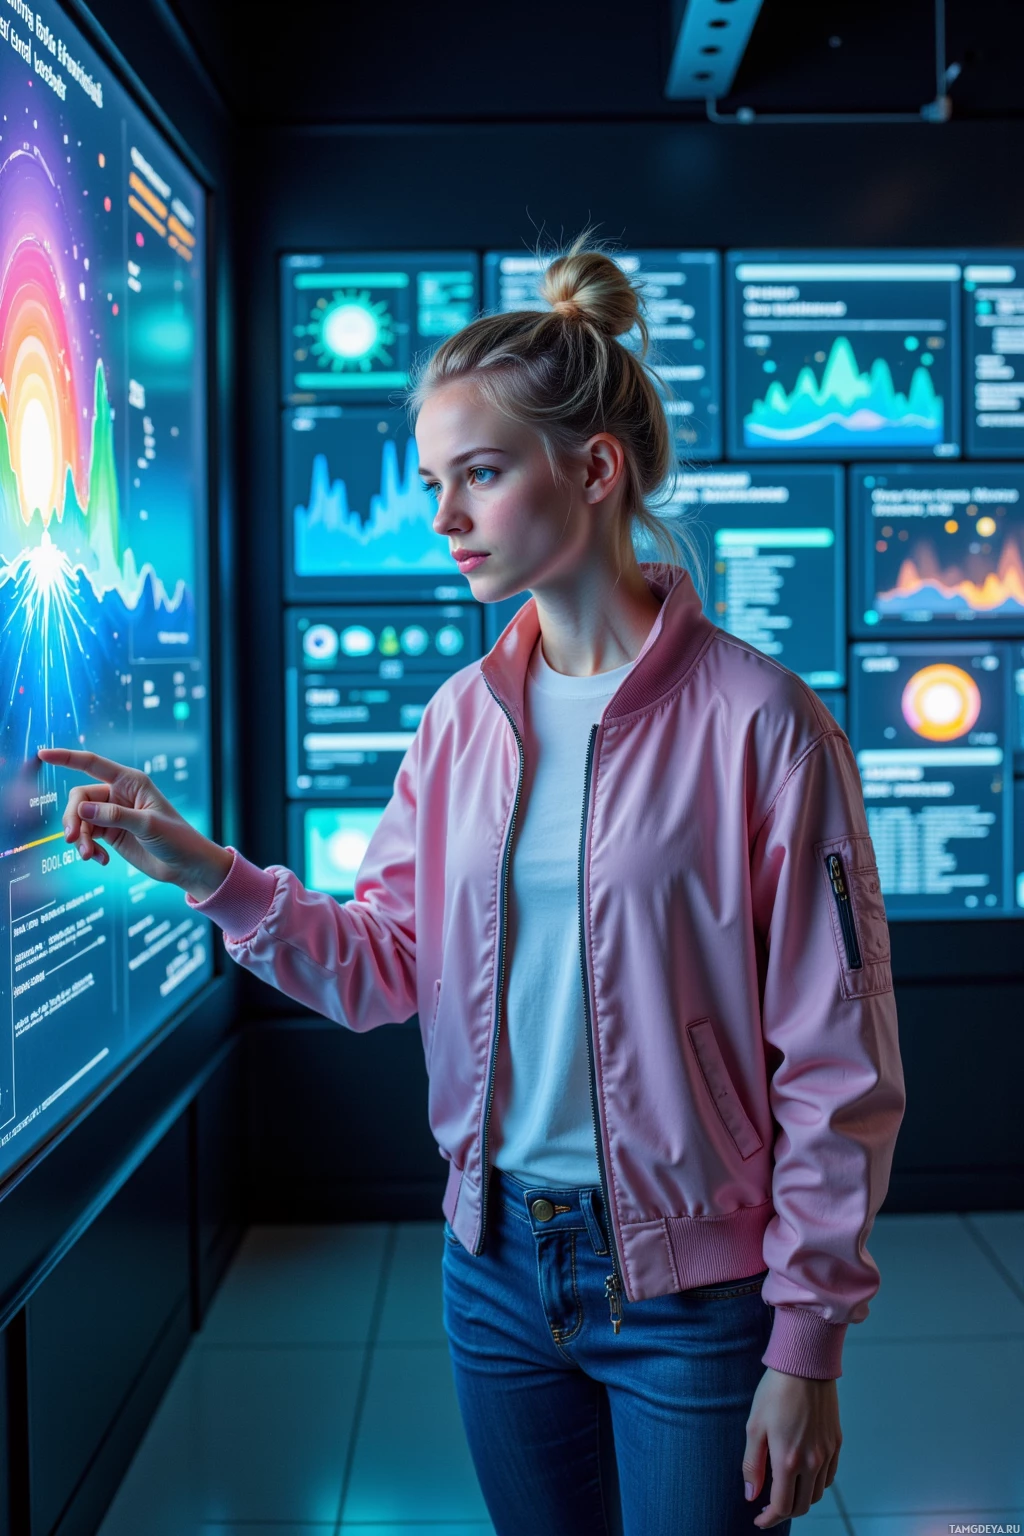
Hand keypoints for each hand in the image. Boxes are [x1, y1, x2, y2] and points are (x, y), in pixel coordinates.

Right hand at [37, 747, 232, 899]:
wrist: (186, 866)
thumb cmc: (176, 839)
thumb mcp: (148, 825)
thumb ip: (115, 816)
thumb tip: (81, 811)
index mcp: (130, 781)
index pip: (92, 764)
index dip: (66, 758)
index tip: (43, 755)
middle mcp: (118, 794)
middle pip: (80, 798)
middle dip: (73, 818)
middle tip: (72, 839)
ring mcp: (113, 814)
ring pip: (80, 820)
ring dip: (80, 838)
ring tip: (88, 856)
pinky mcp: (110, 833)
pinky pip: (87, 836)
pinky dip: (89, 848)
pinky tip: (100, 860)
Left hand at [743, 1366, 840, 1527]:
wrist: (805, 1364)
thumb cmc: (775, 1392)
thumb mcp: (754, 1427)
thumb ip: (752, 1465)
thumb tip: (751, 1495)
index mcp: (788, 1460)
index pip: (782, 1506)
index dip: (769, 1518)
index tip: (758, 1519)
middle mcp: (812, 1462)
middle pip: (802, 1506)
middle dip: (784, 1512)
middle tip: (768, 1507)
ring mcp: (827, 1453)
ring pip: (817, 1493)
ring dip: (800, 1499)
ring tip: (784, 1490)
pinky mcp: (836, 1443)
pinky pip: (829, 1476)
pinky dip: (816, 1484)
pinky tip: (802, 1474)